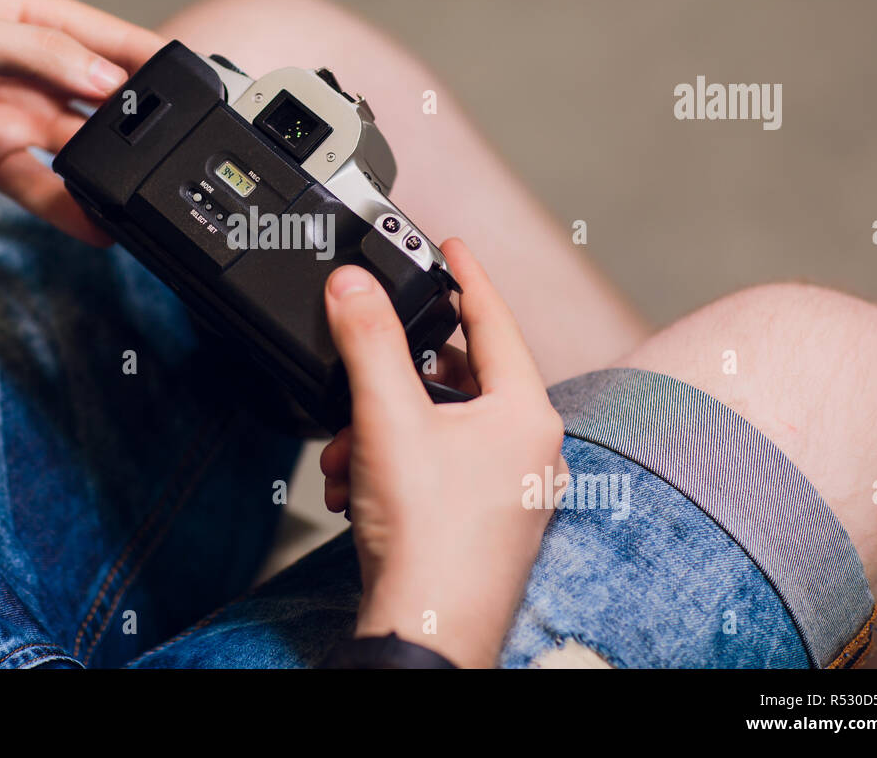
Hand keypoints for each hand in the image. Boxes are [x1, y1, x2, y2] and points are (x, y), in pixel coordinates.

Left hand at [0, 0, 164, 242]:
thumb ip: (42, 56)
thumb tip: (106, 79)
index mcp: (29, 20)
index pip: (110, 40)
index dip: (153, 63)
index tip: (198, 89)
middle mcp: (27, 67)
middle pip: (101, 100)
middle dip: (137, 127)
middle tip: (173, 155)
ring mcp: (10, 115)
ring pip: (76, 149)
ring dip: (105, 174)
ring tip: (141, 199)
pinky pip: (41, 185)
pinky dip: (68, 206)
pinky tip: (97, 225)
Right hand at [320, 238, 566, 667]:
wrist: (428, 630)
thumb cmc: (430, 541)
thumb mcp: (387, 419)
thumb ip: (368, 342)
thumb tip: (354, 287)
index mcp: (525, 415)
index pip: (495, 321)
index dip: (467, 276)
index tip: (451, 246)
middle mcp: (528, 449)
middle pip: (459, 377)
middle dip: (396, 376)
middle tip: (366, 364)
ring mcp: (510, 488)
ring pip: (439, 426)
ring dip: (382, 428)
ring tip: (348, 453)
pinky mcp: (484, 518)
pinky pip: (437, 465)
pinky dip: (393, 464)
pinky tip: (358, 486)